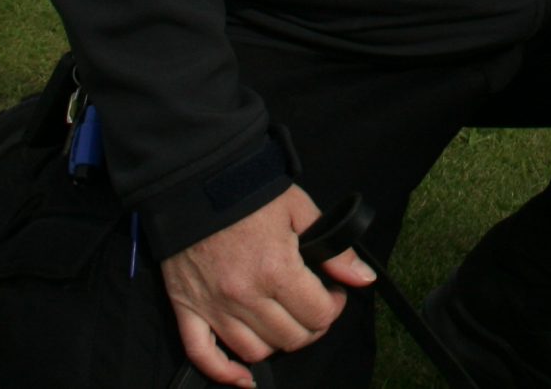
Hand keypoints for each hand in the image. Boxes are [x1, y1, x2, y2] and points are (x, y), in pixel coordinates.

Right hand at [161, 185, 375, 386]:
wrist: (194, 181)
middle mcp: (245, 296)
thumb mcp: (298, 209)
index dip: (333, 306)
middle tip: (313, 306)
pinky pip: (204, 355)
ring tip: (284, 322)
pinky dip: (224, 373)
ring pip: (255, 351)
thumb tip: (363, 278)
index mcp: (276, 270)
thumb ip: (334, 249)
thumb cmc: (247, 193)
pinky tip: (244, 377)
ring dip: (277, 343)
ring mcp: (214, 307)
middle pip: (291, 338)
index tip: (333, 292)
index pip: (318, 315)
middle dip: (311, 325)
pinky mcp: (187, 309)